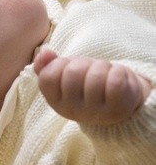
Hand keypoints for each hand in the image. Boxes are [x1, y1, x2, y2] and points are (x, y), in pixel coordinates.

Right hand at [34, 49, 151, 124]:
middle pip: (73, 71)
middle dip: (84, 62)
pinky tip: (117, 77)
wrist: (119, 102)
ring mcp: (96, 112)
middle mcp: (73, 111)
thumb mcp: (62, 75)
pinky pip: (116, 80)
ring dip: (103, 65)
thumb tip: (46, 52)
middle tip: (89, 70)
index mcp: (55, 102)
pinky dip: (118, 71)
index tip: (69, 67)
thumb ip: (46, 65)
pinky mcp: (118, 108)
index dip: (59, 64)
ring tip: (104, 73)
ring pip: (97, 74)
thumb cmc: (85, 84)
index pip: (48, 77)